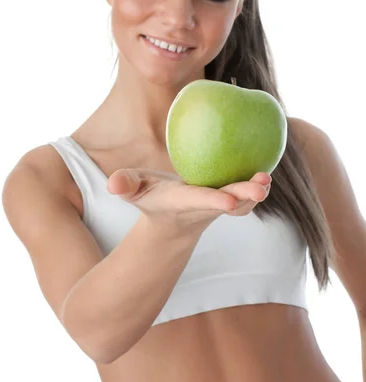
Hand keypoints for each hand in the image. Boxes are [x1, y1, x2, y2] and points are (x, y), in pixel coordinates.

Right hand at [107, 168, 271, 235]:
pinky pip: (246, 189)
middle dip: (245, 197)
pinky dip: (258, 180)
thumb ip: (124, 184)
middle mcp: (206, 207)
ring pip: (244, 202)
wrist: (173, 222)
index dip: (214, 201)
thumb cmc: (152, 200)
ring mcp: (221, 204)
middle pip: (230, 204)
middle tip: (262, 186)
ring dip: (257, 191)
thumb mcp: (134, 191)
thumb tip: (113, 183)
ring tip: (267, 177)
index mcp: (184, 203)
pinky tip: (269, 159)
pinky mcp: (230, 196)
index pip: (199, 202)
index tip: (228, 200)